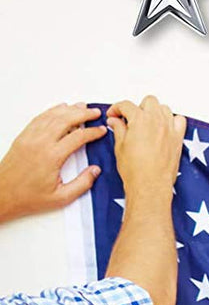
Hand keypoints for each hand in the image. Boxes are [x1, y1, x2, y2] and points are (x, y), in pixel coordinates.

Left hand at [0, 103, 107, 223]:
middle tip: (95, 112)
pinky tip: (60, 109)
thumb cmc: (29, 197)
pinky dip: (51, 111)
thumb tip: (95, 171)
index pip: (77, 137)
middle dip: (82, 114)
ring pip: (52, 116)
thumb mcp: (62, 197)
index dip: (92, 132)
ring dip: (68, 109)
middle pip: (65, 120)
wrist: (3, 193)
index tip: (102, 131)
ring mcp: (30, 138)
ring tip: (81, 106)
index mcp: (52, 157)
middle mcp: (40, 143)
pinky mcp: (23, 137)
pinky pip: (39, 118)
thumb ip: (82, 184)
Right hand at [107, 96, 186, 208]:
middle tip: (131, 119)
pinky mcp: (178, 139)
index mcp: (140, 119)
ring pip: (165, 109)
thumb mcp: (120, 146)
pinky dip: (173, 121)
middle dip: (138, 107)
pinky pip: (180, 121)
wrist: (151, 186)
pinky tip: (164, 128)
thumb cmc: (136, 170)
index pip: (126, 105)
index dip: (117, 108)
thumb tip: (115, 121)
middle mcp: (158, 121)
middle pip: (149, 101)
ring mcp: (170, 129)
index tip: (114, 115)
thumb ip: (119, 129)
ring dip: (155, 112)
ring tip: (147, 123)